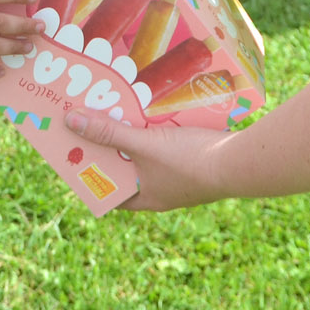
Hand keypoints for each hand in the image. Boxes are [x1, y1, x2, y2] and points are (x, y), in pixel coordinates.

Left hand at [62, 108, 231, 210]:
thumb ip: (108, 132)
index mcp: (146, 199)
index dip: (93, 175)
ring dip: (139, 138)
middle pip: (130, 170)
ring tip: (122, 111)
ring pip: (151, 158)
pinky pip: (172, 149)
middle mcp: (163, 193)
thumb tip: (70, 121)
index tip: (79, 155)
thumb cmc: (188, 160)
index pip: (110, 192)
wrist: (239, 161)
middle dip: (116, 148)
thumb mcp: (142, 143)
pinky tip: (157, 113)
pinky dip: (162, 134)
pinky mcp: (199, 162)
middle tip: (96, 122)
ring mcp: (183, 180)